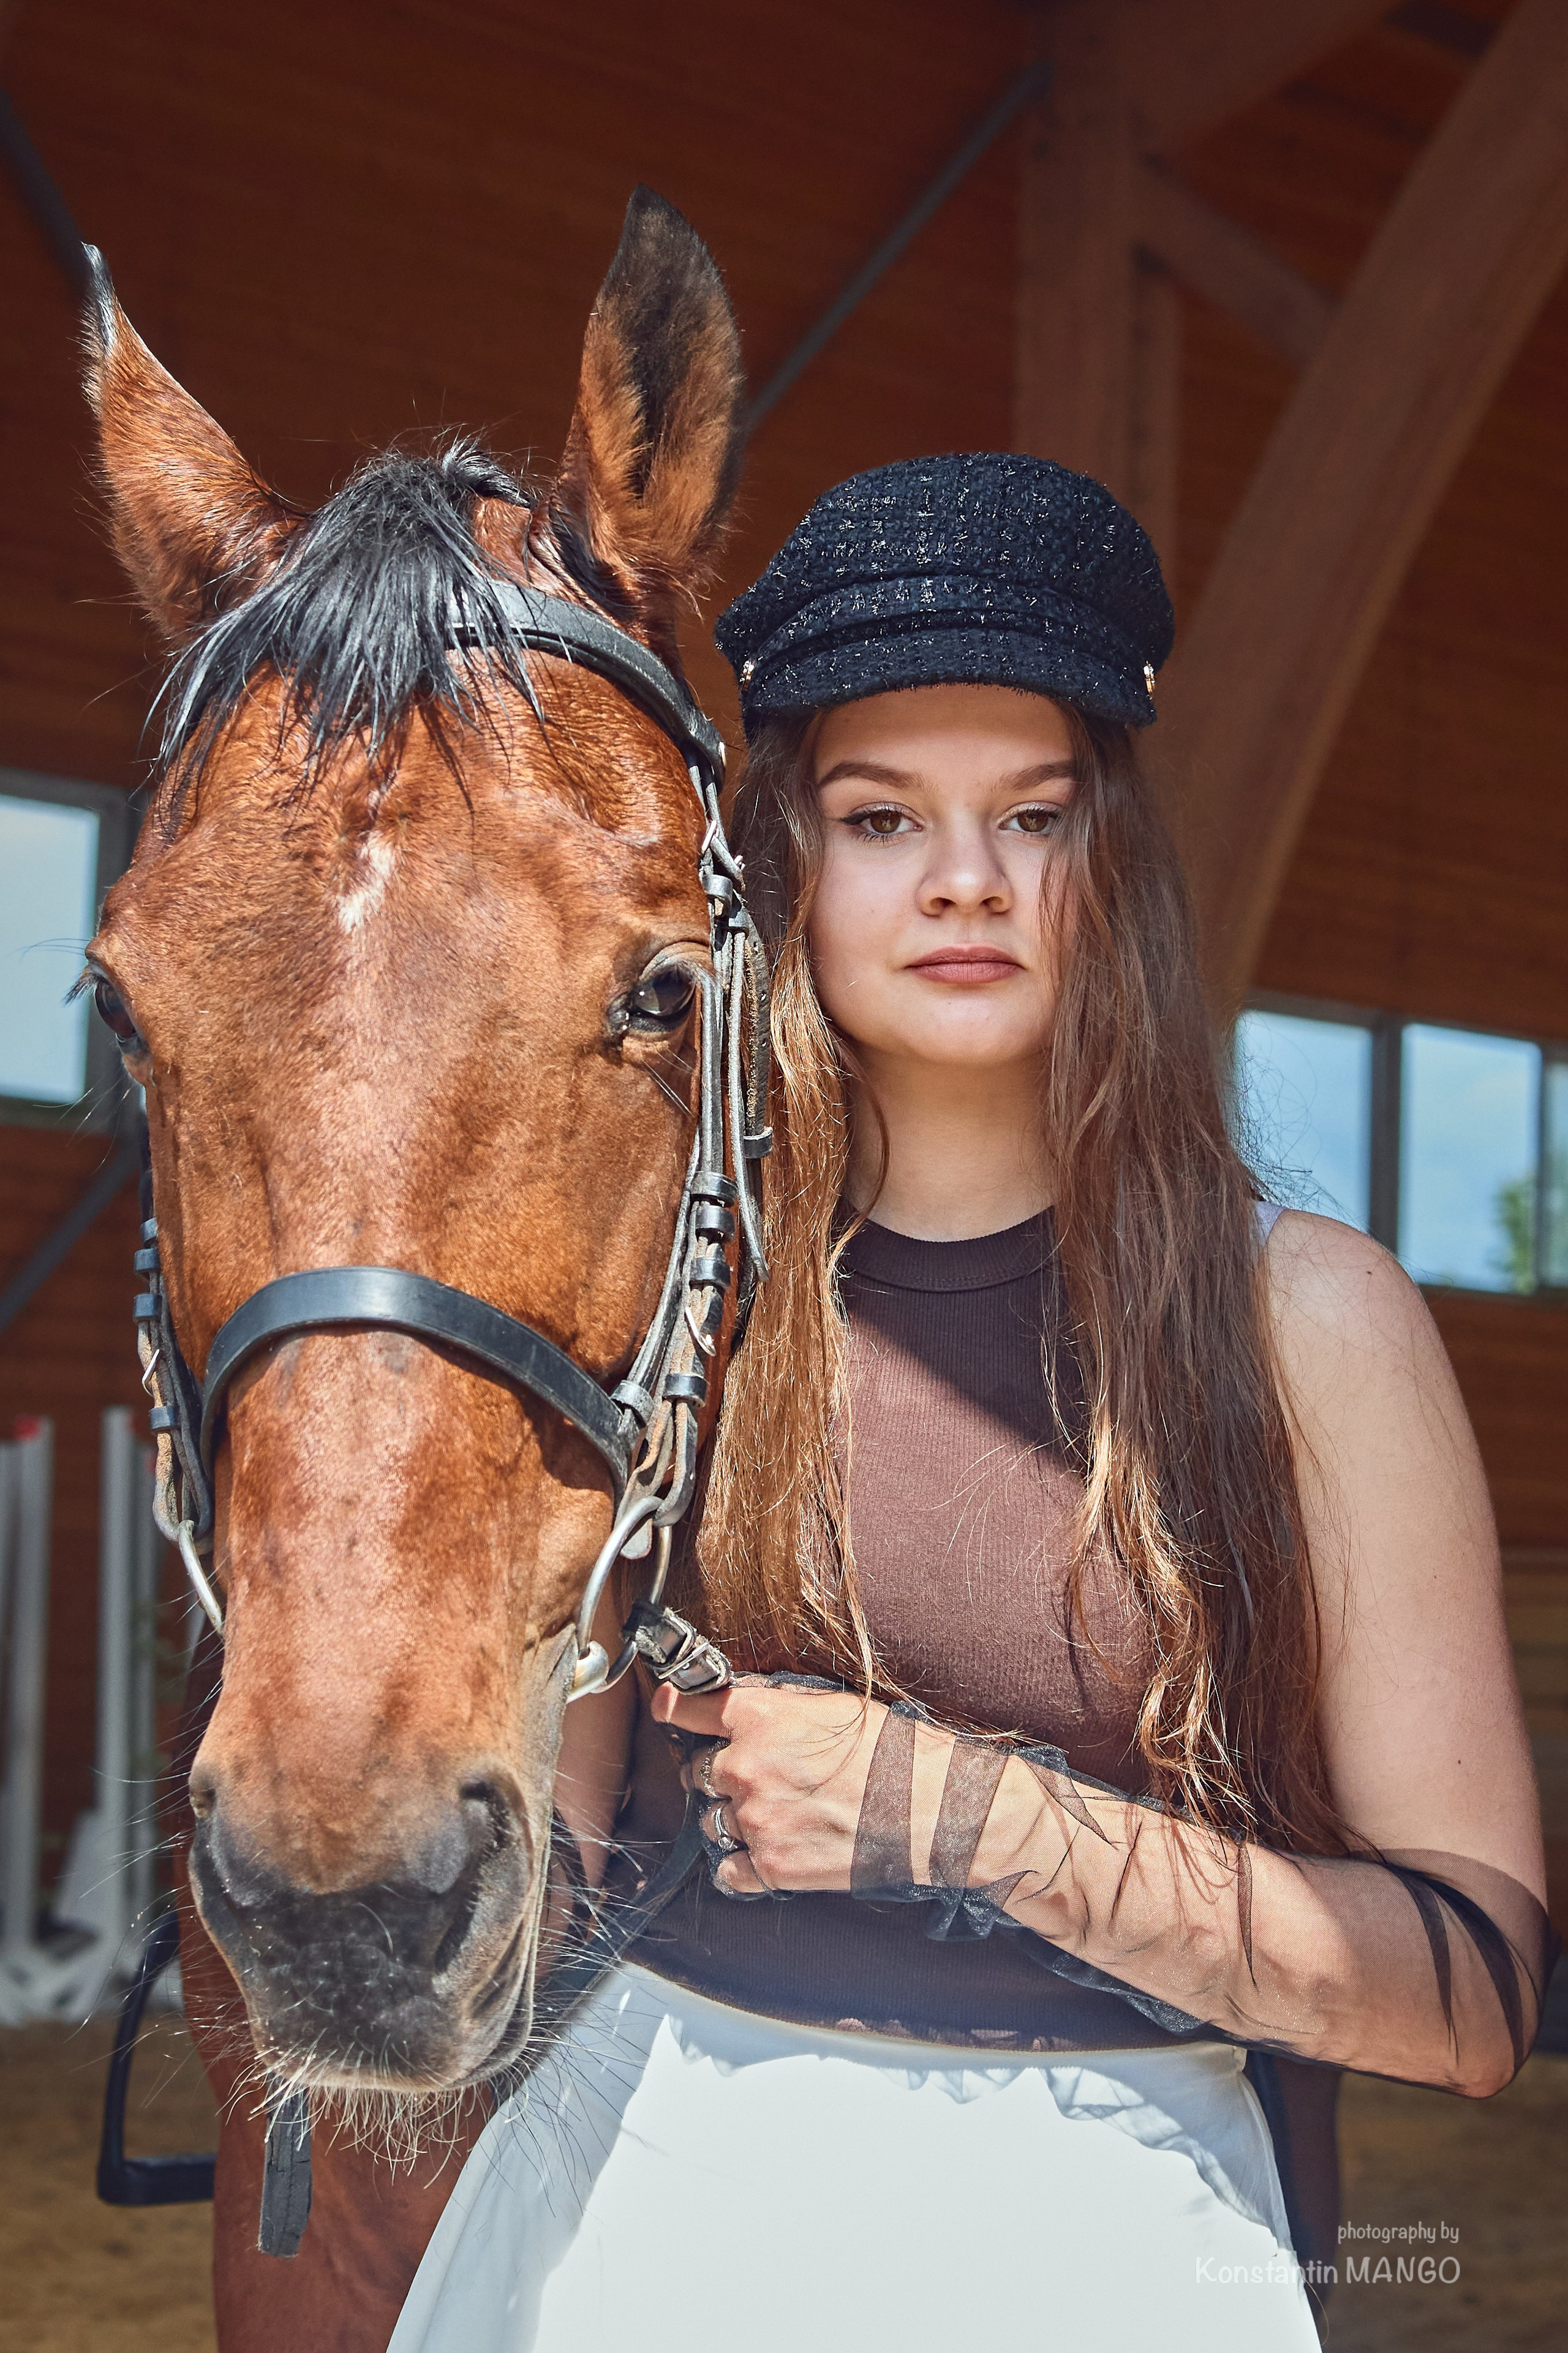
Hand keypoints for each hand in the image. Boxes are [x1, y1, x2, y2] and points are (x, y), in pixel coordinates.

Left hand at [652, 1680, 898, 1898]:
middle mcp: (746, 1769)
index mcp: (758, 1720)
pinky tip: (764, 1849)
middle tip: (755, 1773)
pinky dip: (739, 1862)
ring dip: (729, 1815)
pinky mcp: (771, 1867)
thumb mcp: (830, 1704)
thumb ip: (774, 1704)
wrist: (930, 1809)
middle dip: (719, 1770)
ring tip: (769, 1812)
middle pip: (699, 1770)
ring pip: (710, 1819)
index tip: (669, 1710)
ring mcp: (756, 1822)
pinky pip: (727, 1869)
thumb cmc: (889, 1751)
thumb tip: (739, 1701)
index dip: (676, 1708)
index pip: (688, 1709)